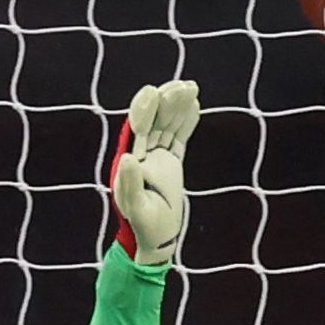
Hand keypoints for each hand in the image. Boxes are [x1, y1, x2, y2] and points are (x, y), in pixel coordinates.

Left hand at [110, 78, 202, 267]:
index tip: (154, 91)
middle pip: (154, 121)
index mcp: (130, 160)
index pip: (137, 128)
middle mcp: (143, 154)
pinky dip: (187, 122)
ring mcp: (157, 158)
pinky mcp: (170, 164)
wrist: (156, 240)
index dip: (144, 109)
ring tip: (191, 87)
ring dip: (178, 107)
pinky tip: (195, 107)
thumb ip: (130, 183)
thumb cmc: (143, 227)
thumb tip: (129, 156)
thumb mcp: (136, 208)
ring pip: (167, 126)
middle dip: (167, 102)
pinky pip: (179, 138)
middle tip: (183, 85)